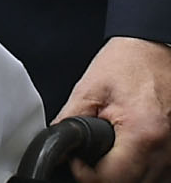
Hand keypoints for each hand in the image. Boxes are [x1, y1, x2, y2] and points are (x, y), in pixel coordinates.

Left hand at [58, 36, 170, 182]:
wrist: (157, 46)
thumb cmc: (129, 62)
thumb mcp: (88, 90)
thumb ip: (68, 121)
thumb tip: (56, 144)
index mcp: (143, 133)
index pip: (111, 179)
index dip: (85, 174)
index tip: (76, 161)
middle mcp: (167, 148)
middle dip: (104, 176)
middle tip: (89, 159)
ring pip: (150, 182)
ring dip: (126, 175)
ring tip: (110, 153)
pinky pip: (162, 173)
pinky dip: (145, 170)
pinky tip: (130, 154)